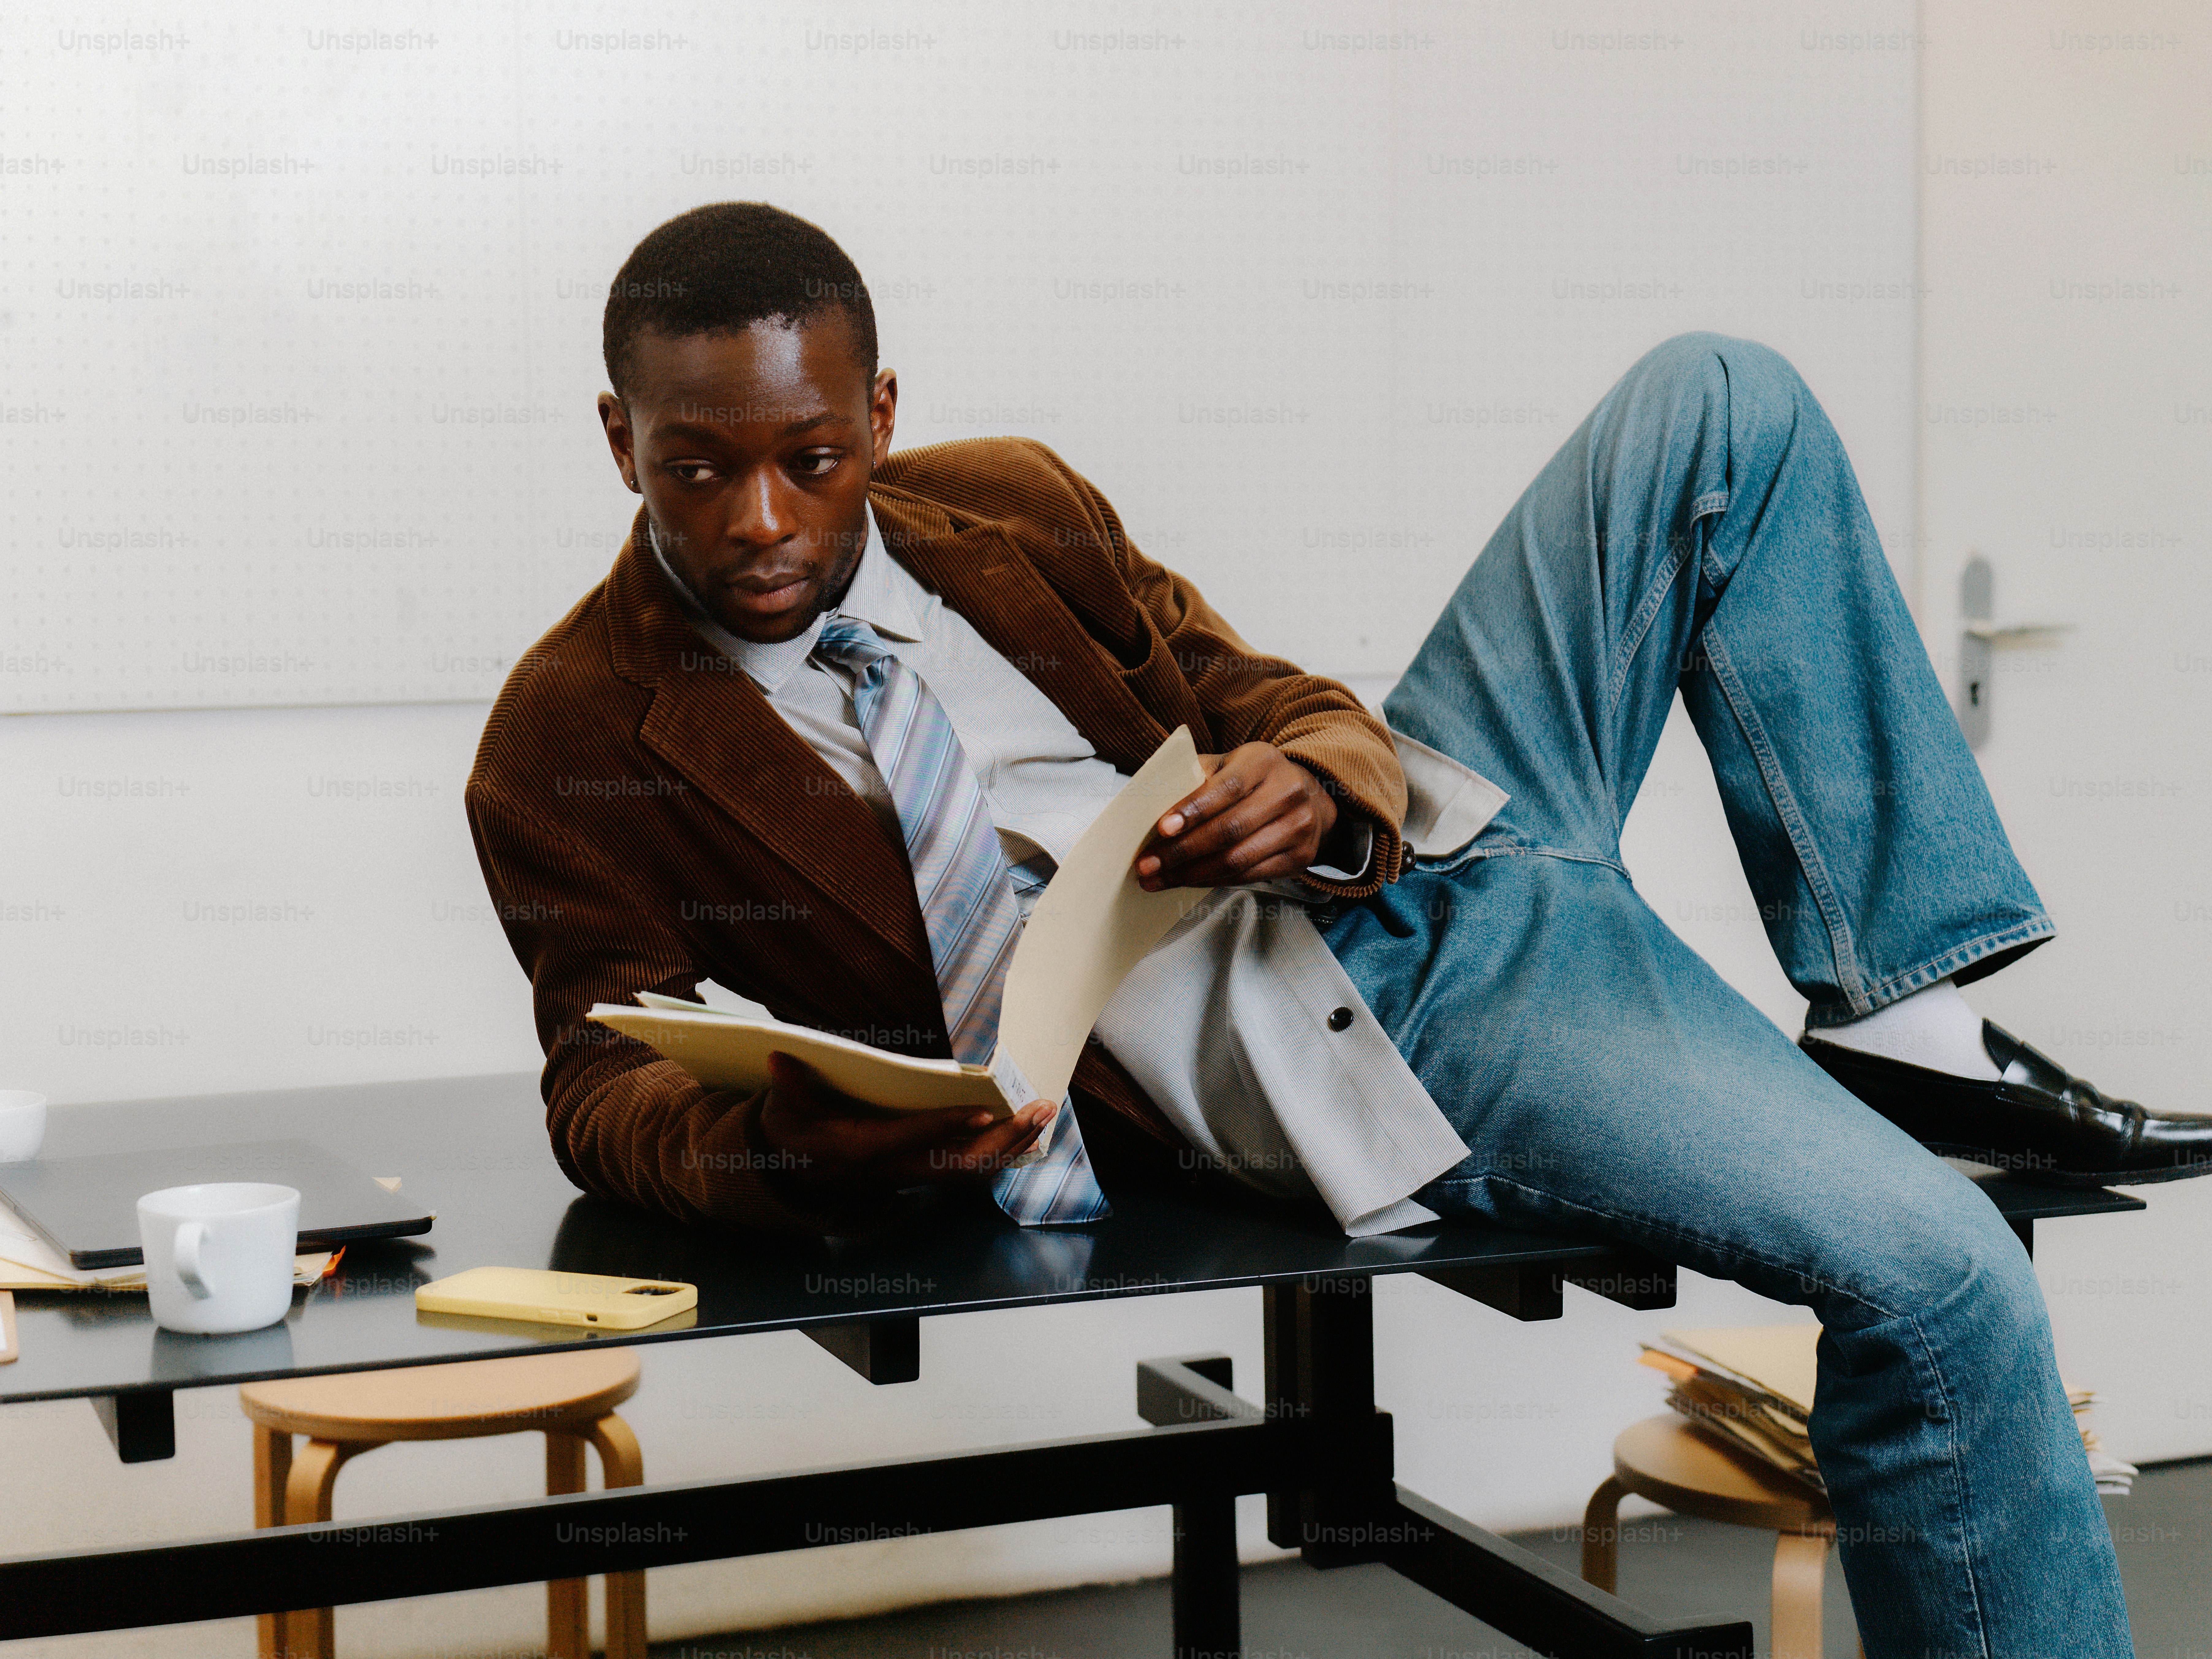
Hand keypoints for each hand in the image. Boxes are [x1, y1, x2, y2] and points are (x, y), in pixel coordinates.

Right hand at [756, 1051, 1055, 1202]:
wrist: (796, 1170)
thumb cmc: (793, 1130)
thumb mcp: (783, 1108)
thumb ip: (789, 1087)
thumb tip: (779, 1059)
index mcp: (859, 1150)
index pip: (909, 1139)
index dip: (945, 1127)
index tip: (983, 1112)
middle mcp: (892, 1170)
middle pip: (957, 1164)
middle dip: (1003, 1140)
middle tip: (1040, 1108)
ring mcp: (909, 1176)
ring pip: (970, 1170)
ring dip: (1011, 1144)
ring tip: (1043, 1112)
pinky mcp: (920, 1172)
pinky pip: (969, 1168)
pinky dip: (1001, 1151)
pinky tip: (1025, 1130)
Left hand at [1136, 741, 1339, 890]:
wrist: (1306, 797)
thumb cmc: (1252, 780)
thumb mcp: (1227, 765)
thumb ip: (1195, 778)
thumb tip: (1154, 805)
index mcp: (1264, 761)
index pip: (1226, 788)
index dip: (1193, 810)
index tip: (1162, 828)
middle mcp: (1287, 793)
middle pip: (1230, 829)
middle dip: (1182, 851)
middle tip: (1147, 865)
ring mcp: (1298, 828)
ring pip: (1237, 859)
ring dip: (1191, 874)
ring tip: (1158, 878)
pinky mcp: (1300, 858)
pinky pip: (1248, 876)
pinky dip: (1212, 881)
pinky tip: (1187, 881)